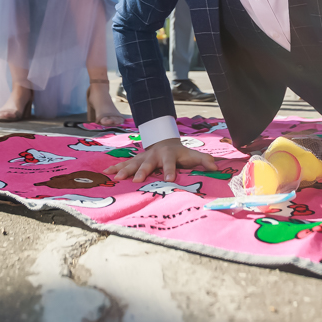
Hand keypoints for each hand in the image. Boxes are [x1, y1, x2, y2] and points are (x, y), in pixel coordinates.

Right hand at [104, 139, 218, 182]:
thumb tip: (216, 168)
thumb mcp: (192, 155)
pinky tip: (105, 173)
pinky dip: (115, 167)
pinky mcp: (134, 160)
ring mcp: (142, 158)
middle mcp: (153, 156)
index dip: (170, 171)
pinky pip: (123, 164)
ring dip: (124, 170)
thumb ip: (204, 160)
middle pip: (147, 164)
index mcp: (168, 156)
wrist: (164, 141)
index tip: (169, 180)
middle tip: (136, 180)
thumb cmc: (180, 152)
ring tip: (115, 178)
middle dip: (142, 172)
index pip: (170, 164)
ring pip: (132, 164)